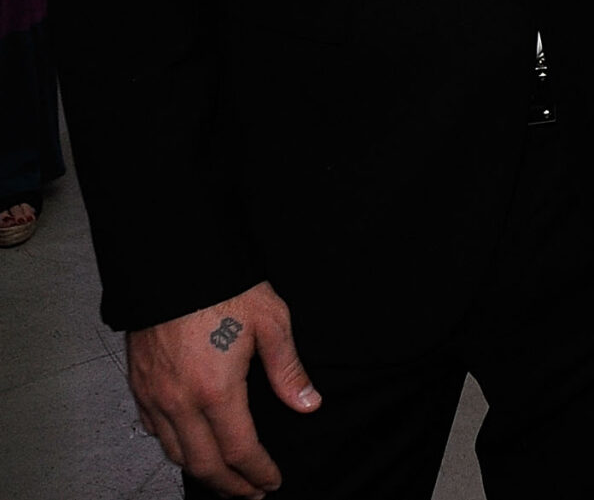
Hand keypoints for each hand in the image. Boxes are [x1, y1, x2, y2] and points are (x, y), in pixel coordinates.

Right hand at [127, 282, 319, 497]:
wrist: (173, 262)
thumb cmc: (224, 287)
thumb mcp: (272, 323)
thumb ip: (288, 371)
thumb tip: (308, 404)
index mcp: (216, 391)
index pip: (240, 451)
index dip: (258, 472)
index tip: (272, 481)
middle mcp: (179, 401)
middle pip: (204, 464)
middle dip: (230, 485)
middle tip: (251, 493)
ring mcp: (153, 395)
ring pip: (174, 452)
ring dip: (201, 471)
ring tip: (225, 479)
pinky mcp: (139, 385)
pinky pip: (152, 430)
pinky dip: (173, 447)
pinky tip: (189, 446)